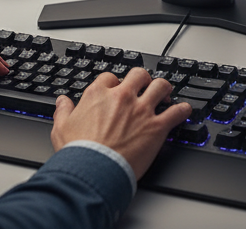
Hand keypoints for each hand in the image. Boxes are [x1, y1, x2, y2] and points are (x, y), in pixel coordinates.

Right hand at [51, 68, 192, 179]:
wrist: (93, 171)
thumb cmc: (78, 152)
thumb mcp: (61, 128)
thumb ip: (63, 111)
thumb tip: (62, 101)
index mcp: (99, 94)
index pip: (111, 77)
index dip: (115, 82)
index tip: (117, 89)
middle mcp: (123, 97)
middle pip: (139, 75)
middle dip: (143, 79)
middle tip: (145, 85)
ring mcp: (141, 110)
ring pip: (160, 87)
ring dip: (164, 89)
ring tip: (166, 92)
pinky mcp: (156, 127)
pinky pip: (175, 113)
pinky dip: (182, 111)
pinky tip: (184, 110)